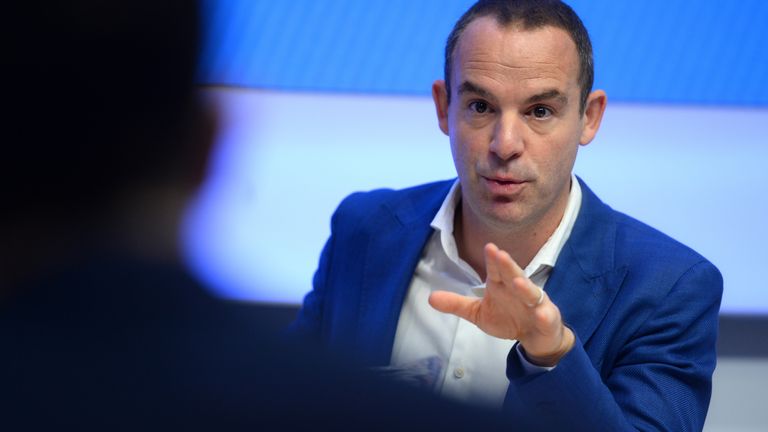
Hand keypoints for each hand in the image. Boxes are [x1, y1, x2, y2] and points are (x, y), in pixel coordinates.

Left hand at [428, 243, 573, 365]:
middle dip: (507, 265)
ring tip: (517, 281)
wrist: (536, 336)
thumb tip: (430, 298)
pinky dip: (544, 314)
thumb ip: (456, 304)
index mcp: (502, 285)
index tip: (489, 247)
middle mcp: (519, 290)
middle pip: (513, 274)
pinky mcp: (547, 319)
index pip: (496, 270)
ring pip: (531, 293)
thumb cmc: (508, 318)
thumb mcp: (478, 312)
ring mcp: (534, 304)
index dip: (493, 259)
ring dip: (525, 287)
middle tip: (499, 254)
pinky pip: (546, 316)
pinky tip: (541, 313)